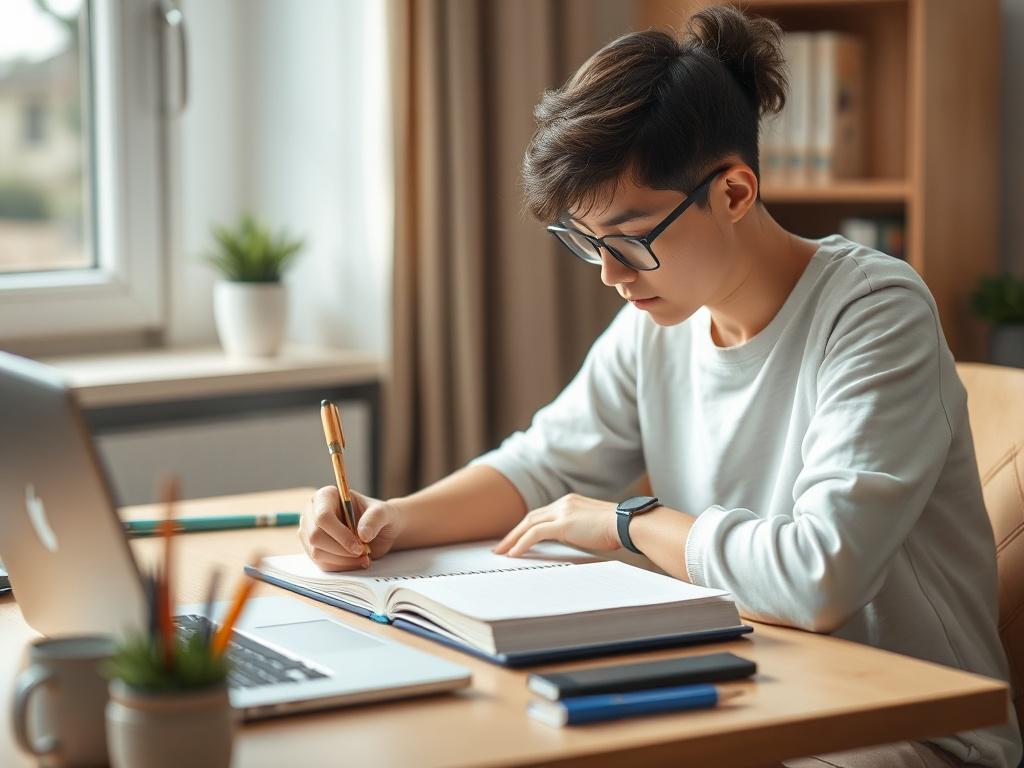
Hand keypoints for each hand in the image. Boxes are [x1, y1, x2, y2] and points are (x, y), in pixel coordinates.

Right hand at [299, 486, 404, 571]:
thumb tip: (363, 534)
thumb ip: (375, 518)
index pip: (323, 516)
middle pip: (315, 536)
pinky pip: (322, 563)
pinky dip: (341, 566)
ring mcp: (310, 532)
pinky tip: (356, 561)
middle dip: (341, 549)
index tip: (359, 546)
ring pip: (316, 552)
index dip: (340, 534)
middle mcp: (313, 512)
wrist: (380, 531)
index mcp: (327, 496)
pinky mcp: (314, 549)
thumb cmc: (379, 517)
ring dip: (342, 559)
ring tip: (363, 557)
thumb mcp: (384, 513)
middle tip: (363, 552)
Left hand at [493, 493, 620, 556]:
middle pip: (530, 517)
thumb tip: (571, 539)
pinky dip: (522, 543)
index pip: (541, 514)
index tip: (517, 538)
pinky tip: (514, 554)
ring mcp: (562, 511)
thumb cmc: (618, 528)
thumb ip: (579, 529)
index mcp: (570, 502)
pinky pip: (535, 534)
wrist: (628, 523)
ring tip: (502, 552)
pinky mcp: (563, 523)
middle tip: (501, 547)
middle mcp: (563, 503)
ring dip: (513, 539)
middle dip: (514, 532)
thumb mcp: (593, 526)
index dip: (527, 527)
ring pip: (529, 524)